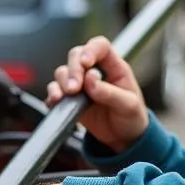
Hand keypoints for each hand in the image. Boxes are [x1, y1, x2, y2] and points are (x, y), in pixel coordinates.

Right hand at [46, 36, 148, 152]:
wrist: (123, 138)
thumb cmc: (131, 117)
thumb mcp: (129, 106)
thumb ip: (110, 92)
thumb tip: (90, 80)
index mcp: (114, 67)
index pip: (100, 46)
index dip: (91, 50)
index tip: (85, 63)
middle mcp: (95, 71)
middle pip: (76, 56)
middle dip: (73, 69)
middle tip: (74, 88)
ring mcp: (81, 84)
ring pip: (63, 72)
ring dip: (62, 82)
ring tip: (67, 95)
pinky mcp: (70, 99)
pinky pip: (55, 91)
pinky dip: (53, 95)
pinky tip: (56, 102)